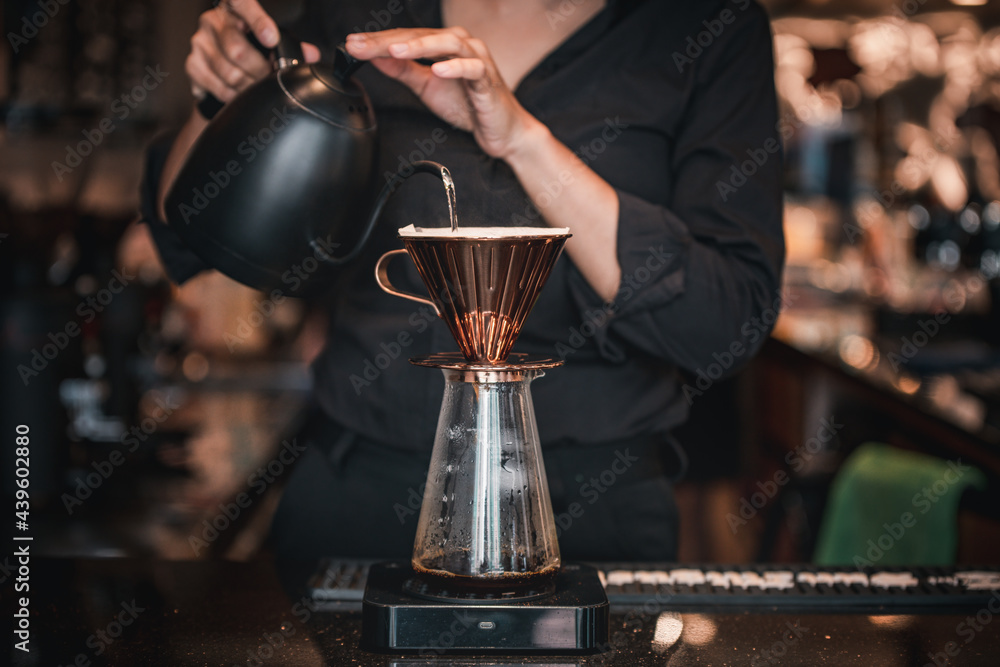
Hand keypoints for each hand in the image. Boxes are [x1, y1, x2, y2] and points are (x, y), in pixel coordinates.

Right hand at [186, 0, 319, 102]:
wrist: (219, 63)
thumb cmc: (248, 46)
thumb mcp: (268, 39)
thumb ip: (290, 45)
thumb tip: (311, 55)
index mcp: (234, 8)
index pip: (242, 3)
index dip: (258, 21)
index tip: (272, 38)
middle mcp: (213, 21)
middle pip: (238, 50)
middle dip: (260, 71)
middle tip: (270, 79)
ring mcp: (200, 42)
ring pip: (228, 72)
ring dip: (248, 87)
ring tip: (258, 90)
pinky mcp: (192, 64)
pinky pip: (217, 86)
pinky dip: (233, 96)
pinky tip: (240, 95)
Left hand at [345, 27, 541, 159]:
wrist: (500, 131)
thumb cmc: (469, 105)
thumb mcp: (427, 87)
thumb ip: (403, 71)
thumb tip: (375, 57)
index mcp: (443, 44)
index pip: (405, 37)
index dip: (377, 41)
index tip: (352, 45)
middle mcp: (461, 44)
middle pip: (422, 35)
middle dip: (390, 41)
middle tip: (363, 45)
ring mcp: (476, 59)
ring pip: (448, 43)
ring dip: (420, 45)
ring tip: (396, 51)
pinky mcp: (489, 79)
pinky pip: (473, 69)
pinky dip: (455, 67)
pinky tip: (438, 69)